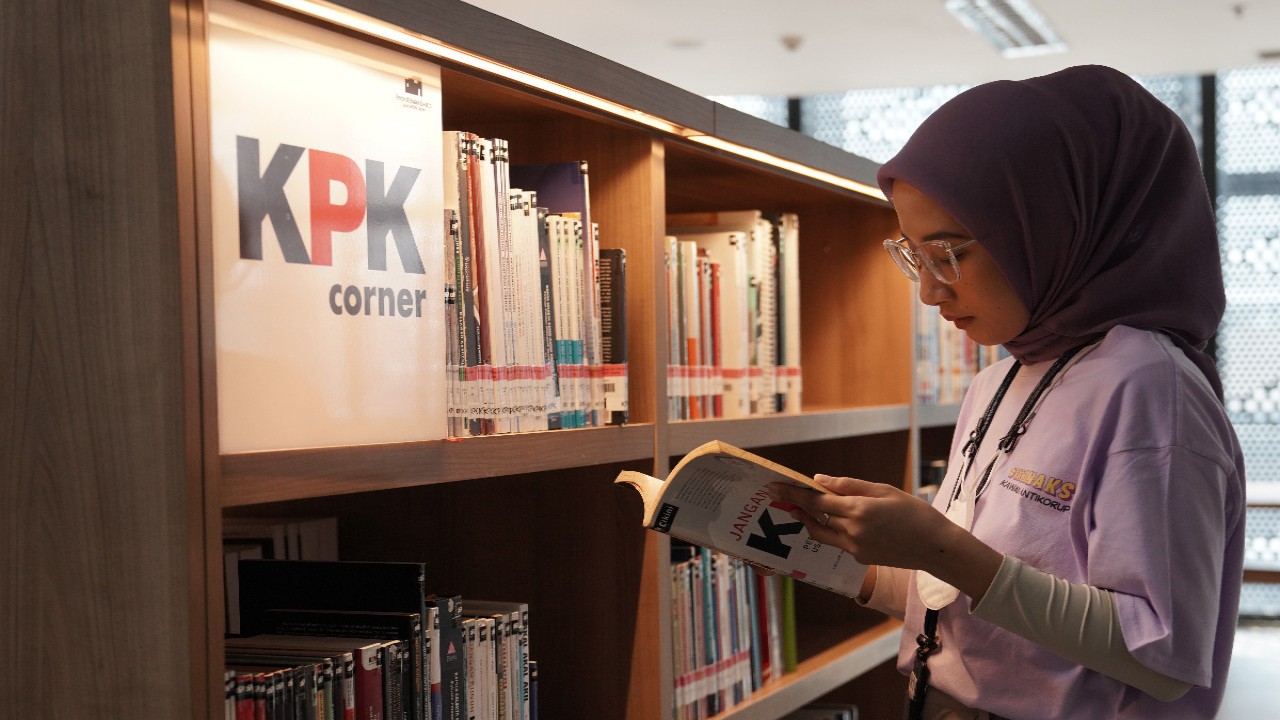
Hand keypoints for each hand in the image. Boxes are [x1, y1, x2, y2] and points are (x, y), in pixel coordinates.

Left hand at [765, 475, 1003, 600]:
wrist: (935, 547)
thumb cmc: (914, 513)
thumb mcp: (884, 490)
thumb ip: (850, 486)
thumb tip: (820, 481)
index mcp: (858, 510)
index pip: (816, 501)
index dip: (793, 493)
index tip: (774, 487)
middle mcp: (852, 531)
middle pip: (815, 517)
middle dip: (796, 505)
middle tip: (779, 494)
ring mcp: (855, 548)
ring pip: (823, 532)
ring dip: (811, 520)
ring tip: (800, 508)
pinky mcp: (860, 558)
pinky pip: (839, 541)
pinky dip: (833, 529)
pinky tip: (836, 519)